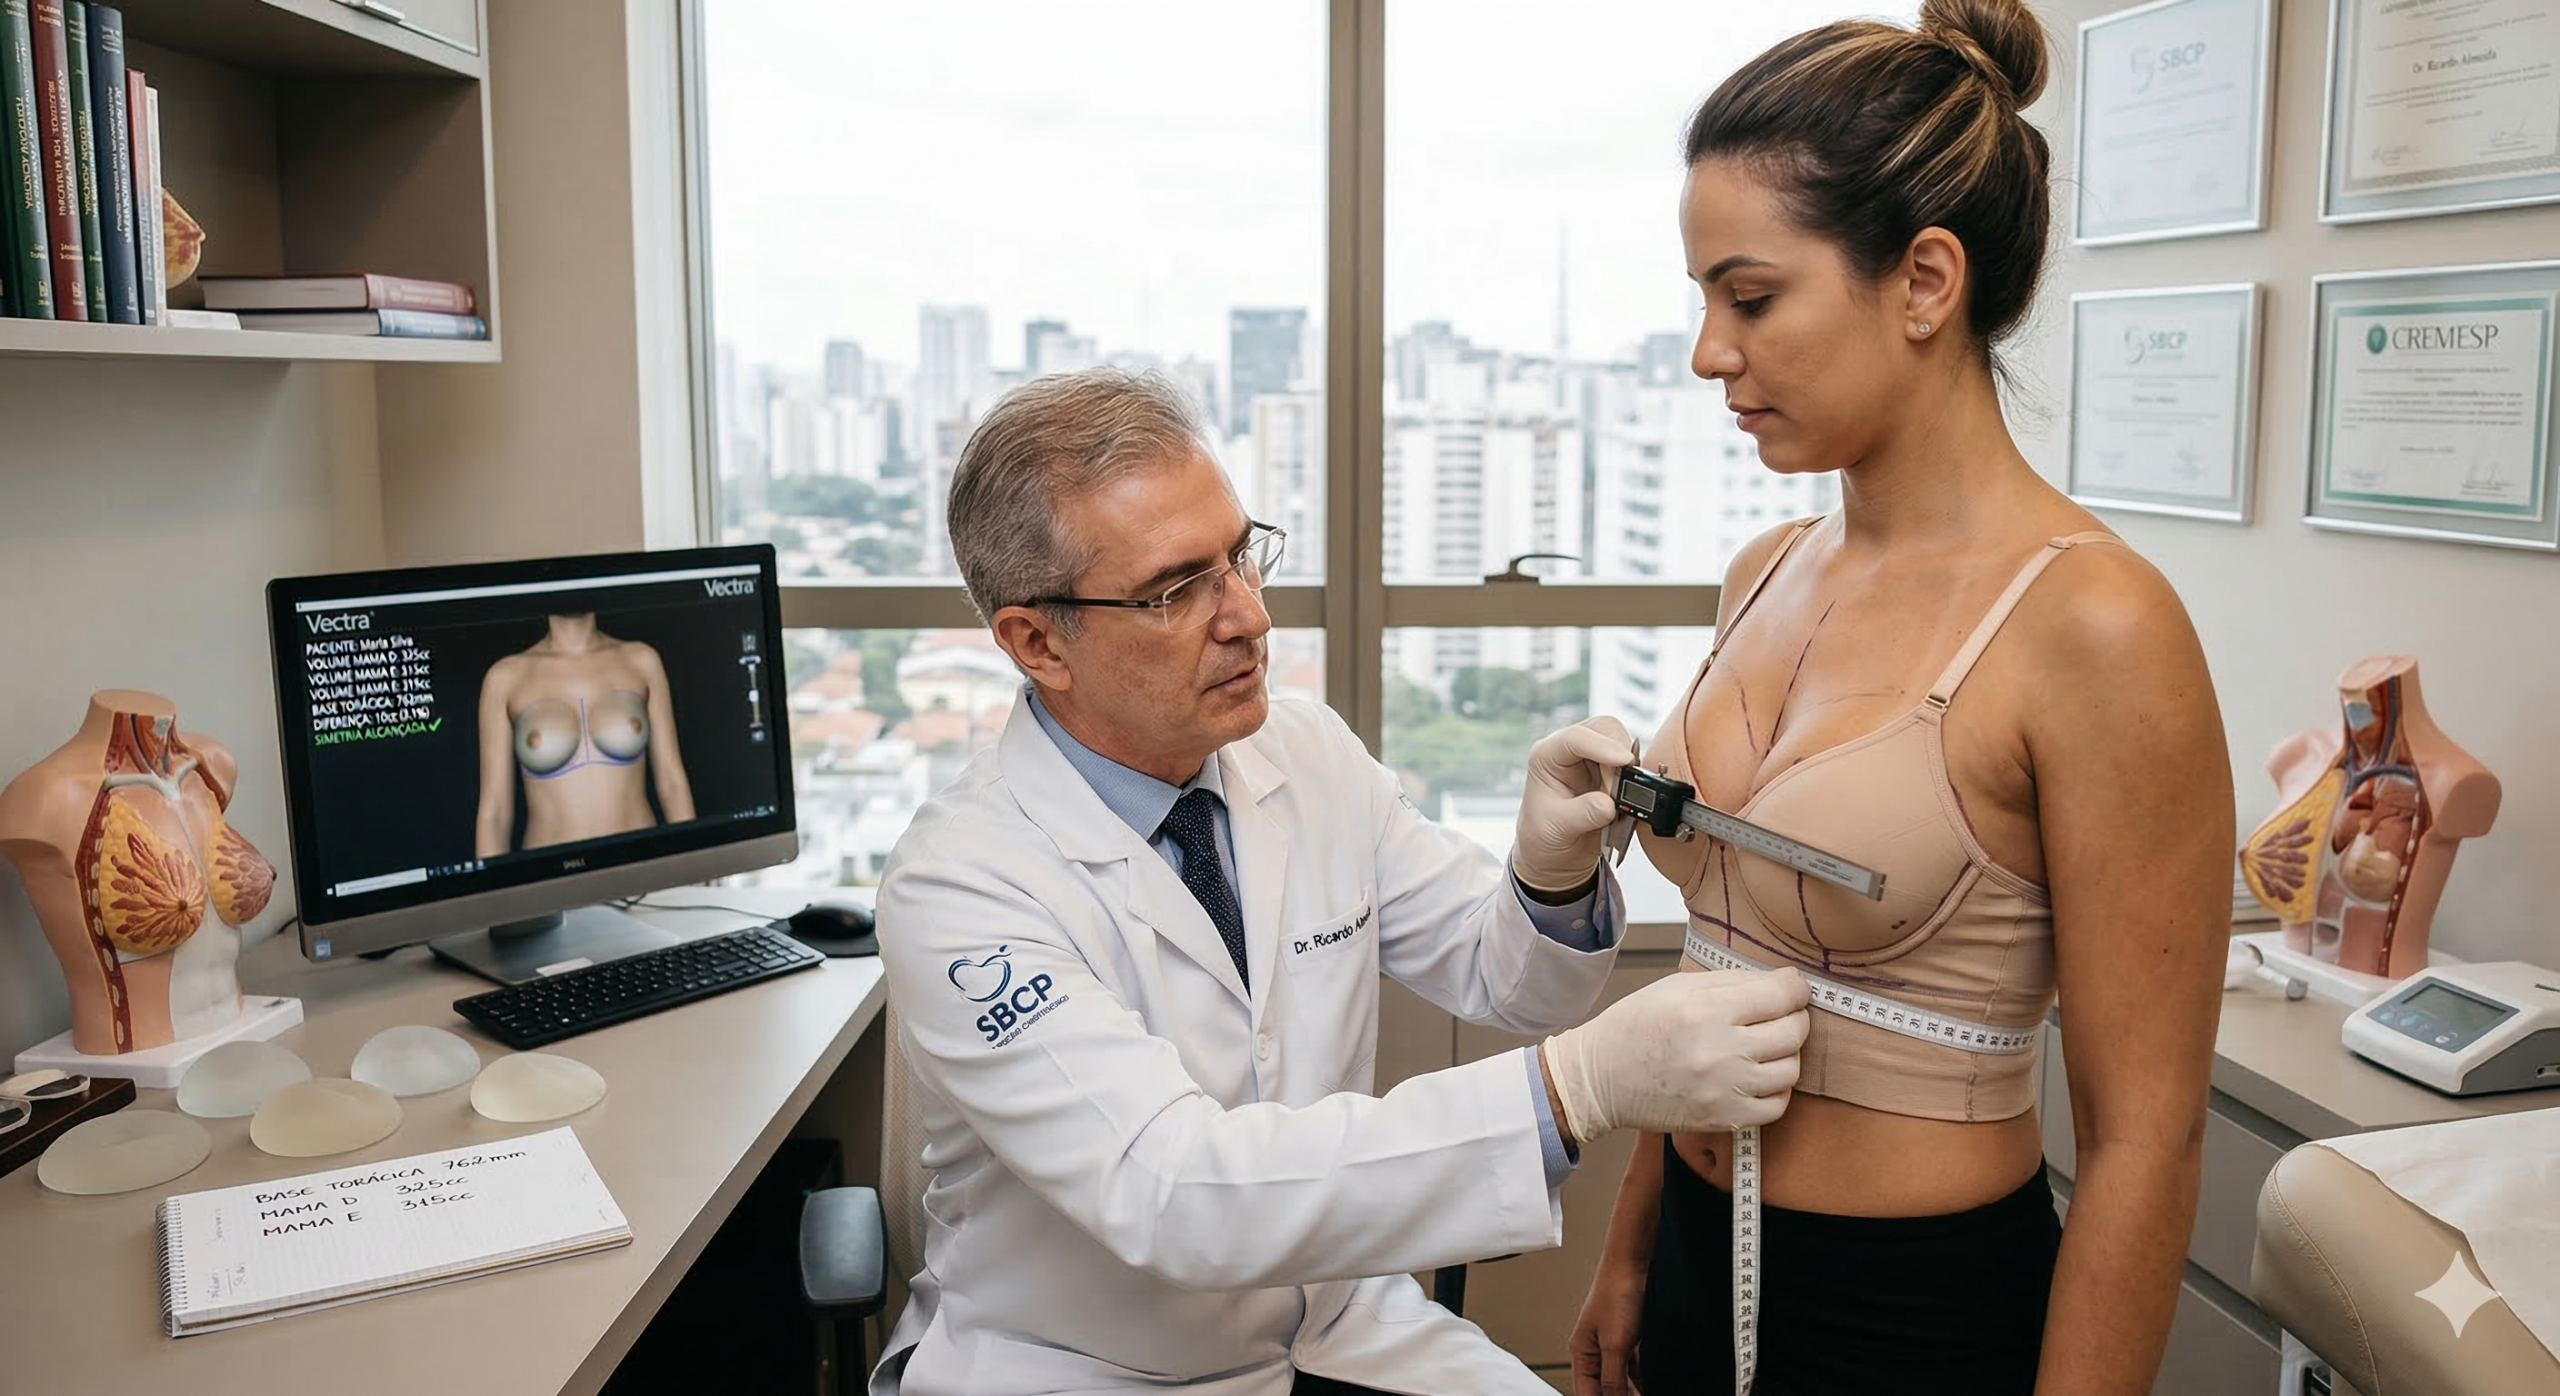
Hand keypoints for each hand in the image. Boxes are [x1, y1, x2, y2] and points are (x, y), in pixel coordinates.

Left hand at [1514, 716, 1637, 892]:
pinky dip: (1635, 781)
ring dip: (1628, 771)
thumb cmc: (1542, 838)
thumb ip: (1583, 814)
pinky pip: (1632, 766)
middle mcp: (1569, 752)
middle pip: (1605, 730)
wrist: (1554, 858)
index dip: (1602, 746)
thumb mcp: (1556, 829)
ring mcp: (1592, 760)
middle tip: (1619, 790)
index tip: (1624, 761)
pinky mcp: (1611, 773)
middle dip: (1619, 756)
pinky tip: (1623, 804)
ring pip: (1623, 745)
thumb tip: (1609, 804)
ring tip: (1616, 803)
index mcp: (1546, 756)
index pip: (1576, 737)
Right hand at [1540, 969, 1810, 1143]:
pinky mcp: (1724, 1119)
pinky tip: (1759, 1077)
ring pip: (1791, 1069)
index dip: (1796, 987)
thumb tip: (1782, 982)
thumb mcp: (1677, 987)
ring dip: (1786, 1054)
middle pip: (1793, 1031)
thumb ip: (1732, 982)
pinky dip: (1776, 1090)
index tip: (1792, 988)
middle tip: (1780, 1015)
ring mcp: (1725, 1089)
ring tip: (1766, 1047)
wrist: (1600, 1078)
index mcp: (1706, 1008)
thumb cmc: (1636, 1026)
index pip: (1782, 994)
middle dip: (1794, 1017)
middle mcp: (1720, 1050)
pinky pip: (1777, 1106)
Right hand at [1571, 1253, 1646, 1395]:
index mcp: (1582, 1354)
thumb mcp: (1614, 1345)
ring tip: (1642, 1394)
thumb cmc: (1616, 1292)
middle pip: (1603, 1389)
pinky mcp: (1631, 1339)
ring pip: (1621, 1380)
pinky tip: (1649, 1385)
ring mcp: (1613, 1345)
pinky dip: (1641, 1379)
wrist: (1633, 1264)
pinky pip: (1634, 1368)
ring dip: (1631, 1391)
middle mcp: (1595, 1352)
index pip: (1586, 1394)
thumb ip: (1613, 1378)